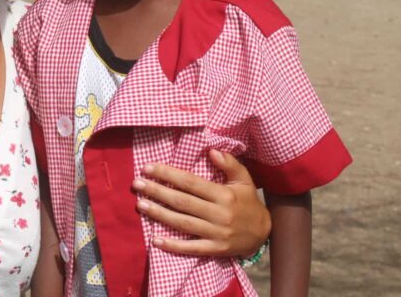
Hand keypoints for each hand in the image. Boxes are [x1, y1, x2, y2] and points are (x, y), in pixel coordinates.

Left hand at [132, 149, 270, 257]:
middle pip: (182, 202)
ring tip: (140, 205)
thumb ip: (230, 163)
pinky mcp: (214, 249)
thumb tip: (211, 150)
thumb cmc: (248, 202)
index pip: (191, 183)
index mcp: (224, 195)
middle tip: (136, 184)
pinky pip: (191, 248)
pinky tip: (155, 239)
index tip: (148, 168)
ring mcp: (216, 233)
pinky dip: (173, 246)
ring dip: (159, 214)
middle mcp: (218, 214)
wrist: (264, 233)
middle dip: (157, 192)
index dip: (168, 174)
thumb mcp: (244, 179)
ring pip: (183, 223)